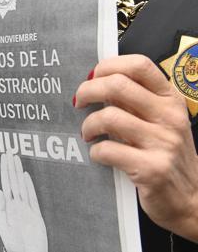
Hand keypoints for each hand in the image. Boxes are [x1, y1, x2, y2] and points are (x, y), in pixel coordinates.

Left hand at [0, 152, 47, 251]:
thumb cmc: (15, 243)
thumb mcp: (2, 226)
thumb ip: (1, 208)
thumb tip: (0, 191)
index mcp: (8, 207)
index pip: (5, 183)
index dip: (4, 170)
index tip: (3, 158)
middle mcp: (17, 205)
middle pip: (13, 181)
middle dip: (11, 166)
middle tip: (9, 151)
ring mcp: (27, 208)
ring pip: (21, 186)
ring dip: (18, 172)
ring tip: (16, 158)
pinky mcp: (36, 214)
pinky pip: (32, 197)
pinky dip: (29, 186)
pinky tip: (25, 176)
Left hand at [76, 54, 197, 241]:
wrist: (192, 199)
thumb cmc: (166, 154)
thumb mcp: (159, 121)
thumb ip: (135, 101)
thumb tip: (95, 82)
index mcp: (170, 99)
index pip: (139, 65)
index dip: (108, 66)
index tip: (92, 77)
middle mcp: (169, 117)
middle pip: (117, 85)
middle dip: (87, 91)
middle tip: (79, 102)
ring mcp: (163, 143)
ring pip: (108, 117)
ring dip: (88, 125)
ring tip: (87, 133)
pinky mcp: (152, 169)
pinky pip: (108, 150)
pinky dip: (95, 151)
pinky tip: (99, 154)